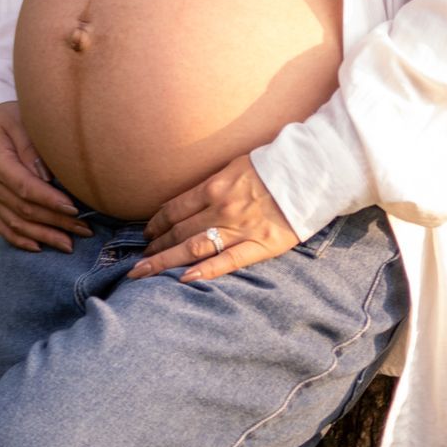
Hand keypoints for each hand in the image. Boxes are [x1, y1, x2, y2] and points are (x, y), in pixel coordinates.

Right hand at [0, 101, 79, 251]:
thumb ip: (31, 147)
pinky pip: (4, 227)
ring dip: (44, 236)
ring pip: (17, 224)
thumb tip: (46, 177)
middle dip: (56, 222)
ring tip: (69, 244)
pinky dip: (22, 240)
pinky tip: (40, 247)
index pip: (26, 188)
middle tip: (84, 229)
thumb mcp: (19, 121)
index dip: (50, 201)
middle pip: (25, 210)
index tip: (74, 208)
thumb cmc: (7, 117)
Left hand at [130, 155, 296, 281]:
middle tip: (137, 263)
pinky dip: (206, 271)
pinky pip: (228, 261)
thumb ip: (210, 186)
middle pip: (179, 231)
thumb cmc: (271, 167)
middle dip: (155, 247)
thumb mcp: (234, 166)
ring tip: (146, 272)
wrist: (309, 172)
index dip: (156, 224)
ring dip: (167, 261)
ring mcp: (239, 228)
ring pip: (194, 248)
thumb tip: (185, 203)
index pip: (175, 209)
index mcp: (214, 186)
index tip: (146, 234)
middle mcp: (221, 208)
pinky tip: (185, 280)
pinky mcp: (260, 245)